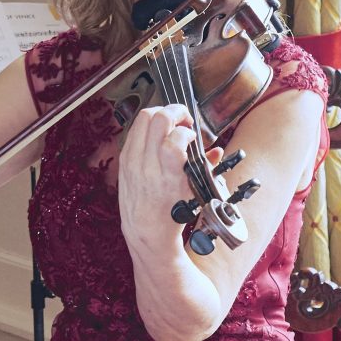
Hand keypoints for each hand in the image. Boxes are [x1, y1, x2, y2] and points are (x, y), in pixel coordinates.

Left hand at [115, 104, 206, 245]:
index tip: (193, 136)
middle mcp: (147, 165)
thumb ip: (206, 166)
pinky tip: (158, 132)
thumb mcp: (194, 191)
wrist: (146, 229)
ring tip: (172, 122)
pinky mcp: (124, 159)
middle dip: (175, 111)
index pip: (175, 137)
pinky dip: (148, 125)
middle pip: (157, 118)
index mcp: (168, 175)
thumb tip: (215, 150)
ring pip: (143, 117)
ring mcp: (133, 160)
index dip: (188, 131)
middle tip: (185, 119)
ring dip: (160, 113)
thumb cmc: (171, 214)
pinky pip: (135, 129)